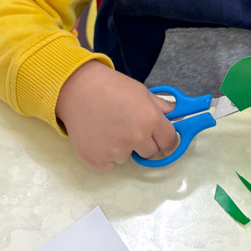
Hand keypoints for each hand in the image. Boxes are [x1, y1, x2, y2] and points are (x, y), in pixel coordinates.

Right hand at [55, 61, 178, 170]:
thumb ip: (159, 107)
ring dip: (121, 147)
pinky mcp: (97, 160)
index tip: (163, 140)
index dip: (167, 140)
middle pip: (150, 153)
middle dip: (144, 144)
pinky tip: (97, 135)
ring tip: (108, 126)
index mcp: (150, 120)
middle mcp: (135, 138)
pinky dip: (104, 154)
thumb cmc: (110, 87)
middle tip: (129, 128)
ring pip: (127, 157)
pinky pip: (108, 163)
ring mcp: (115, 151)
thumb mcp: (141, 91)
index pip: (170, 142)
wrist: (77, 89)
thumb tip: (174, 117)